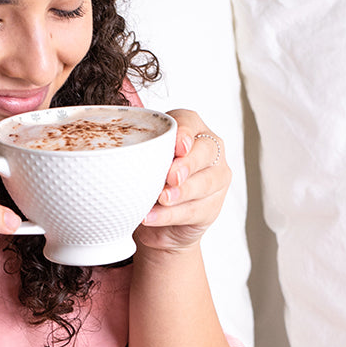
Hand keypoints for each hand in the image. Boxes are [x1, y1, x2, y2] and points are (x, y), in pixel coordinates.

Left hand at [134, 110, 230, 253]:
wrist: (155, 225)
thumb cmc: (147, 182)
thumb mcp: (140, 163)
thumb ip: (140, 150)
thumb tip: (129, 136)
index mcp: (190, 129)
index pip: (189, 122)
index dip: (184, 132)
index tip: (178, 146)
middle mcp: (208, 150)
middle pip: (206, 151)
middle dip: (188, 164)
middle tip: (172, 176)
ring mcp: (216, 178)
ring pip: (204, 183)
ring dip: (181, 192)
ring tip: (161, 199)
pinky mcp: (212, 207)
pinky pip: (194, 210)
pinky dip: (171, 215)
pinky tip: (152, 216)